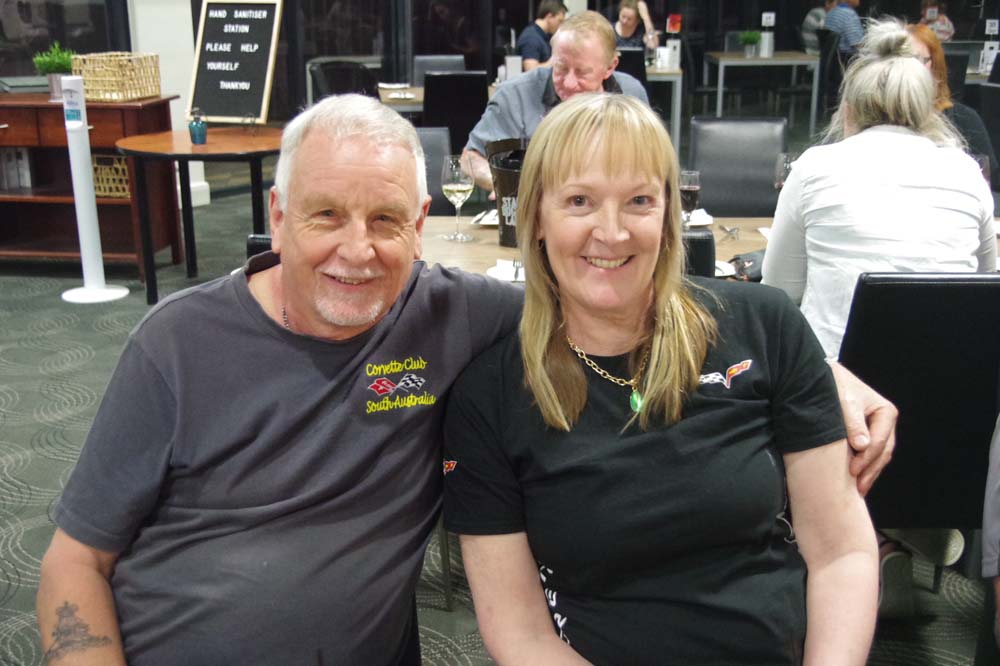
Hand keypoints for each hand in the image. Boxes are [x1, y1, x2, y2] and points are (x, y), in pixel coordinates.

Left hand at [827, 361, 897, 495]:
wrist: (823, 378)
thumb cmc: (835, 385)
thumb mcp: (844, 400)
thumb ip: (852, 421)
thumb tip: (862, 445)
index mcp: (885, 412)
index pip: (880, 442)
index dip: (867, 459)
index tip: (852, 471)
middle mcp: (885, 422)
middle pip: (882, 453)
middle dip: (870, 471)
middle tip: (856, 488)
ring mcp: (877, 430)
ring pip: (878, 457)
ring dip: (868, 473)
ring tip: (856, 490)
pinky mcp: (866, 435)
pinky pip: (869, 455)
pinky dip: (863, 468)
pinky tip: (854, 481)